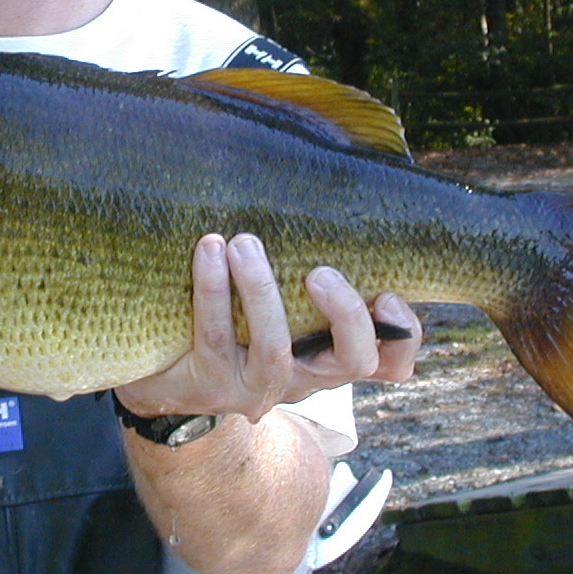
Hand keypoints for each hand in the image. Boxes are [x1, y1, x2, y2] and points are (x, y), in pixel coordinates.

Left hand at [116, 233, 420, 421]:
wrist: (169, 376)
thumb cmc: (237, 320)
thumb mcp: (281, 303)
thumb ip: (308, 270)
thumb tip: (327, 185)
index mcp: (330, 357)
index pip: (391, 363)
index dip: (403, 336)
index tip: (387, 295)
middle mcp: (304, 379)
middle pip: (351, 361)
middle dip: (344, 313)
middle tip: (319, 271)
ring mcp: (257, 388)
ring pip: (275, 348)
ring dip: (262, 290)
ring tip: (244, 243)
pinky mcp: (211, 385)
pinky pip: (215, 335)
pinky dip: (213, 288)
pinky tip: (209, 249)